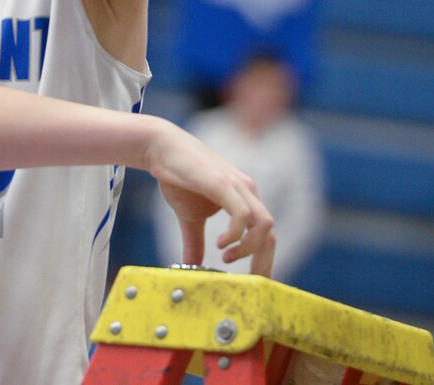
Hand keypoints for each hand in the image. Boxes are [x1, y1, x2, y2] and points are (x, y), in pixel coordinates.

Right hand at [147, 121, 275, 275]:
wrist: (163, 149)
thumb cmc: (178, 178)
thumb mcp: (189, 217)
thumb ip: (195, 242)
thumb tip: (192, 269)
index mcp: (244, 199)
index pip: (265, 235)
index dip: (261, 260)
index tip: (250, 282)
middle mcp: (248, 192)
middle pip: (270, 234)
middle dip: (262, 263)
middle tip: (247, 285)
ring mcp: (237, 186)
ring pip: (264, 225)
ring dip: (249, 249)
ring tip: (226, 258)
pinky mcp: (223, 184)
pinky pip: (242, 214)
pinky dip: (235, 235)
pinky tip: (219, 243)